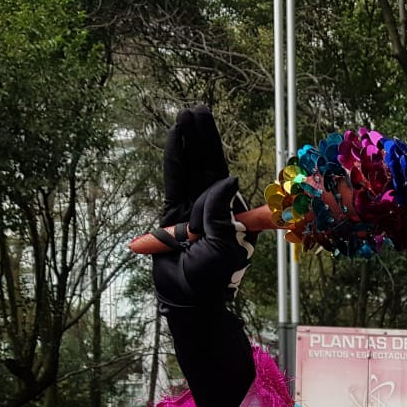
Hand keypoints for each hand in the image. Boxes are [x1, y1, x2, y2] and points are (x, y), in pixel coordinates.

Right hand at [151, 107, 255, 312]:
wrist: (187, 298)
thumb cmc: (213, 279)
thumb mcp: (226, 246)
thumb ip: (223, 214)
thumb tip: (228, 178)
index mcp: (234, 213)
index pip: (225, 174)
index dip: (217, 149)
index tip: (211, 125)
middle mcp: (214, 207)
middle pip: (208, 165)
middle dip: (203, 137)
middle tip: (199, 109)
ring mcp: (192, 208)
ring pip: (191, 169)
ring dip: (189, 142)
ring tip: (187, 114)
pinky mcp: (172, 213)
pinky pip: (173, 182)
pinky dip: (174, 160)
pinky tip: (174, 138)